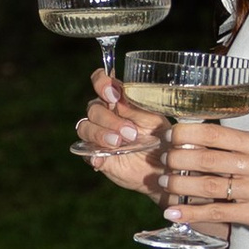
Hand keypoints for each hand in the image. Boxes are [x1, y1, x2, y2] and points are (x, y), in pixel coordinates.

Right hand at [73, 66, 162, 197]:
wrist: (164, 166)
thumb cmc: (162, 137)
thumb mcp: (155, 120)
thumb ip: (138, 108)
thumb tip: (119, 102)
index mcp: (119, 100)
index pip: (100, 82)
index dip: (101, 84)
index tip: (113, 95)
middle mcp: (106, 115)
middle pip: (93, 108)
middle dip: (110, 119)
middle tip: (130, 133)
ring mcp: (99, 135)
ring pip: (85, 127)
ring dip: (100, 134)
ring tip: (118, 144)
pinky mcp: (96, 155)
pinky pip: (85, 152)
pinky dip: (92, 155)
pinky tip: (101, 159)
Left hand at [156, 120, 248, 244]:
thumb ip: (234, 146)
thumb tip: (191, 135)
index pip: (215, 134)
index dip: (185, 134)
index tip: (167, 137)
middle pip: (208, 159)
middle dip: (177, 159)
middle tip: (161, 161)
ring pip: (210, 186)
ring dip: (180, 185)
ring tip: (161, 183)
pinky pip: (218, 213)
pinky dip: (192, 213)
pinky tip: (173, 212)